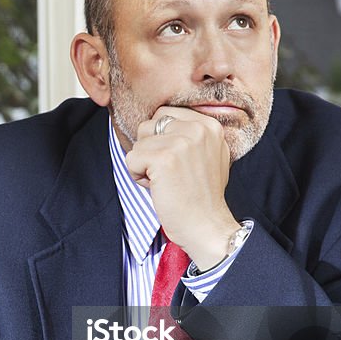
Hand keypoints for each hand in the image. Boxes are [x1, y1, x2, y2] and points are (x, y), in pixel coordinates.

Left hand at [124, 106, 239, 269]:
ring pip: (138, 143)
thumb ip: (190, 136)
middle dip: (149, 149)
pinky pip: (131, 159)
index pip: (164, 114)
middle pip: (148, 125)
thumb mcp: (209, 155)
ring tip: (165, 181)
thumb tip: (159, 121)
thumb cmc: (202, 196)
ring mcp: (181, 142)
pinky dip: (138, 177)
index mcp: (209, 125)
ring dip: (144, 165)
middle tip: (168, 173)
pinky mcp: (164, 158)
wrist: (207, 225)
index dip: (160, 139)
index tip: (175, 163)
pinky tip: (158, 188)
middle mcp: (198, 128)